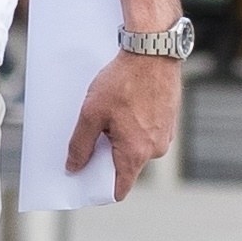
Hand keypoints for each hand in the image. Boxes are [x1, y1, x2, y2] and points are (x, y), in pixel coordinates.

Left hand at [66, 51, 180, 199]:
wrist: (153, 52)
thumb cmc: (123, 81)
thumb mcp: (91, 114)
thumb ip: (80, 145)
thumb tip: (74, 167)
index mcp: (136, 153)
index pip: (119, 188)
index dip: (99, 188)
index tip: (84, 180)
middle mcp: (155, 149)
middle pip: (125, 166)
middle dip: (105, 157)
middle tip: (87, 139)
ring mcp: (165, 135)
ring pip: (135, 147)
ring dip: (118, 138)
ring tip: (104, 116)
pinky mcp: (168, 120)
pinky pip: (145, 132)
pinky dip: (131, 126)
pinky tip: (121, 108)